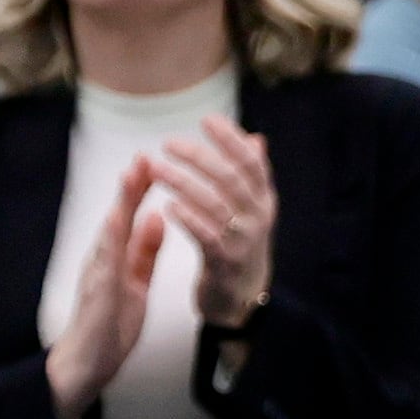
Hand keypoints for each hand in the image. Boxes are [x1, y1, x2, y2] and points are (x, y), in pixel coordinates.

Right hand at [43, 155, 162, 418]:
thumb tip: (155, 218)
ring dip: (120, 202)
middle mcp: (102, 260)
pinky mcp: (99, 292)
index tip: (150, 161)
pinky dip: (110, 238)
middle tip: (143, 154)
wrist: (88, 363)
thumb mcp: (135, 281)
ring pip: (110, 232)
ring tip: (131, 175)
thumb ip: (143, 251)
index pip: (129, 217)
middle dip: (130, 186)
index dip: (139, 189)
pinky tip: (116, 219)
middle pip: (118, 216)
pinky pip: (105, 262)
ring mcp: (98, 274)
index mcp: (115, 258)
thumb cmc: (110, 326)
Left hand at [150, 116, 276, 329]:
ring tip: (157, 169)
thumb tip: (256, 139)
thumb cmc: (239, 247)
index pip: (251, 162)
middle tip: (169, 143)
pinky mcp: (225, 262)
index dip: (231, 139)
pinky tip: (168, 206)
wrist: (240, 299)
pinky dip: (188, 219)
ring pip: (214, 204)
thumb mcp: (251, 211)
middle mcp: (258, 217)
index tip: (207, 119)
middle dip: (200, 157)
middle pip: (231, 179)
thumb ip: (251, 177)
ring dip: (184, 183)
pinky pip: (206, 236)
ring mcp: (243, 240)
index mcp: (263, 200)